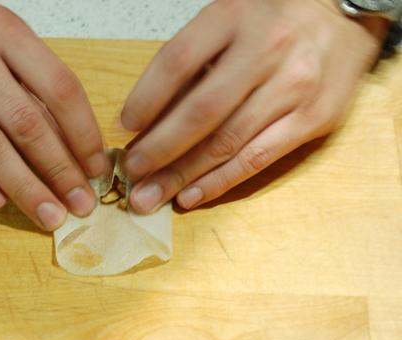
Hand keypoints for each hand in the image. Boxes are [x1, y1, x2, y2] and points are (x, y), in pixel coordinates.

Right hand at [0, 0, 108, 230]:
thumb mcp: (2, 38)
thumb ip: (32, 84)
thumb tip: (71, 144)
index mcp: (3, 31)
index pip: (59, 88)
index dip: (83, 134)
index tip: (97, 169)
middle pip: (25, 123)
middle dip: (59, 171)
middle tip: (80, 204)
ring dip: (23, 187)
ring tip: (48, 215)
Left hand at [121, 0, 386, 213]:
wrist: (341, 19)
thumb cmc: (271, 22)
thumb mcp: (228, 21)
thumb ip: (194, 63)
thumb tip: (148, 118)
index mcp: (234, 17)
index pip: (177, 62)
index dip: (145, 99)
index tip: (123, 128)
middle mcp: (266, 50)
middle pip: (201, 111)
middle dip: (159, 150)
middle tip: (131, 175)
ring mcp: (293, 86)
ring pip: (227, 142)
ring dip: (182, 175)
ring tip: (150, 196)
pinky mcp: (313, 119)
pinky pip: (257, 158)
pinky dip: (219, 181)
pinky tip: (190, 195)